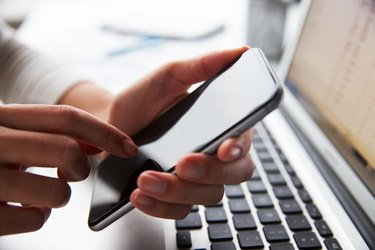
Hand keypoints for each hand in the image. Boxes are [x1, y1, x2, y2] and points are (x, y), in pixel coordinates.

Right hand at [0, 104, 136, 234]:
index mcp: (0, 116)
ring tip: (35, 191)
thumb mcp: (7, 132)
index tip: (128, 147)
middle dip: (81, 166)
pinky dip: (37, 216)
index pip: (65, 117)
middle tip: (72, 172)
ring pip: (57, 192)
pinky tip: (18, 207)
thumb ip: (48, 132)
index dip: (105, 132)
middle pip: (67, 151)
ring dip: (57, 196)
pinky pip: (35, 220)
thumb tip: (95, 140)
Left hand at [108, 46, 253, 218]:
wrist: (111, 126)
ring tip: (145, 179)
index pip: (243, 142)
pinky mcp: (176, 197)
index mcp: (220, 126)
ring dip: (177, 191)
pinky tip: (140, 196)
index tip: (224, 148)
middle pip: (233, 175)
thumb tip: (241, 52)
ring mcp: (196, 180)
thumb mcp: (169, 76)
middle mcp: (214, 156)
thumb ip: (203, 65)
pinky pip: (179, 213)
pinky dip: (160, 208)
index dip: (239, 147)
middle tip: (181, 162)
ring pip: (207, 197)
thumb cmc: (142, 100)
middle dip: (208, 172)